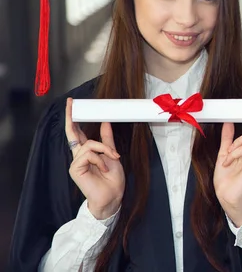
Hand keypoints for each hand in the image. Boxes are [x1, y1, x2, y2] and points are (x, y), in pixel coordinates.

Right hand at [65, 98, 124, 219]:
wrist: (113, 196)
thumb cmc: (113, 180)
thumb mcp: (112, 155)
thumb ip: (107, 140)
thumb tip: (105, 122)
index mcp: (88, 152)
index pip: (78, 132)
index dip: (74, 119)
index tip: (72, 105)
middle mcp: (80, 156)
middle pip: (72, 133)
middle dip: (71, 117)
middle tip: (71, 103)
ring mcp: (76, 162)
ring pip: (89, 145)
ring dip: (104, 150)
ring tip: (110, 160)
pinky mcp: (75, 168)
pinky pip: (89, 154)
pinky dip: (99, 159)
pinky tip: (103, 168)